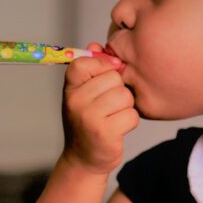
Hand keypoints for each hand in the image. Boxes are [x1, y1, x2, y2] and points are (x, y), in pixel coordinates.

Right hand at [61, 42, 137, 174]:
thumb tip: (96, 44)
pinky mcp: (105, 133)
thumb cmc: (87, 122)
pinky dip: (129, 122)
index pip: (84, 62)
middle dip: (118, 91)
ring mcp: (89, 118)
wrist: (83, 159)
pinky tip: (118, 129)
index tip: (105, 77)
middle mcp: (76, 101)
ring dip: (125, 107)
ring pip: (125, 96)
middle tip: (108, 106)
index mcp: (70, 88)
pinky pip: (132, 115)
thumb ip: (91, 69)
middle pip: (114, 78)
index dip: (102, 66)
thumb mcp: (83, 94)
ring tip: (113, 117)